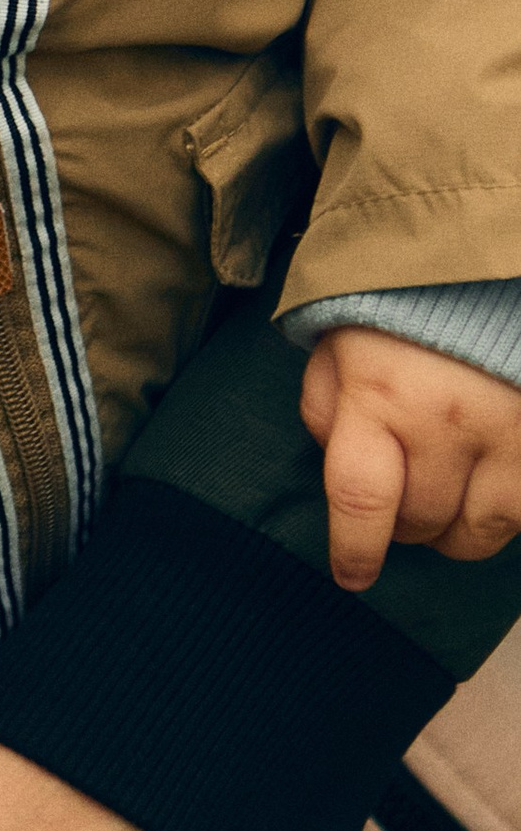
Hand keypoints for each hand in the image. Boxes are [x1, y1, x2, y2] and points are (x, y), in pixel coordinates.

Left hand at [301, 324, 520, 592]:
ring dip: (459, 528)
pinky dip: (509, 511)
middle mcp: (445, 421)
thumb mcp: (341, 341)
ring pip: (483, 529)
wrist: (481, 254)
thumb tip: (334, 462)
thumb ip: (327, 406)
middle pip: (421, 521)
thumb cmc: (403, 299)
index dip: (354, 551)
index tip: (352, 576)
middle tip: (404, 503)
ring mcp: (509, 431)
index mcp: (379, 395)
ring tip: (450, 498)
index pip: (360, 502)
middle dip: (404, 525)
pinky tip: (494, 485)